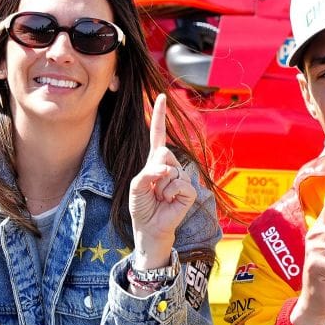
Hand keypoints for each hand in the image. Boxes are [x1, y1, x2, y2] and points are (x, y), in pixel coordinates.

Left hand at [127, 94, 198, 268]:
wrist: (149, 228)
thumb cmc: (141, 207)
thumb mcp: (136, 187)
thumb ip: (147, 173)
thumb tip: (167, 168)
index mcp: (154, 160)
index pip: (157, 134)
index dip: (159, 116)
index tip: (161, 97)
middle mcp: (169, 165)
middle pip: (163, 152)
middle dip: (154, 170)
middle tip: (153, 189)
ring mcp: (181, 176)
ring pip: (171, 169)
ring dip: (160, 186)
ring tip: (160, 197)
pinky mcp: (189, 190)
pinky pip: (180, 183)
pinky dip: (170, 193)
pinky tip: (169, 201)